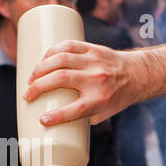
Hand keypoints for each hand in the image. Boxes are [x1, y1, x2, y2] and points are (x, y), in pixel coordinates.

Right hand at [22, 40, 140, 125]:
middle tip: (28, 94)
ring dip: (40, 68)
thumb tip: (52, 119)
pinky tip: (42, 60)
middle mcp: (97, 79)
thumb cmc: (117, 97)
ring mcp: (94, 61)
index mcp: (101, 99)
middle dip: (38, 87)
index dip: (56, 116)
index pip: (75, 110)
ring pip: (61, 59)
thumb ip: (80, 116)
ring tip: (31, 77)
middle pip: (61, 80)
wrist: (138, 74)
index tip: (41, 120)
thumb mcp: (103, 112)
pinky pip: (68, 45)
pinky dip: (51, 51)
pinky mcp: (93, 48)